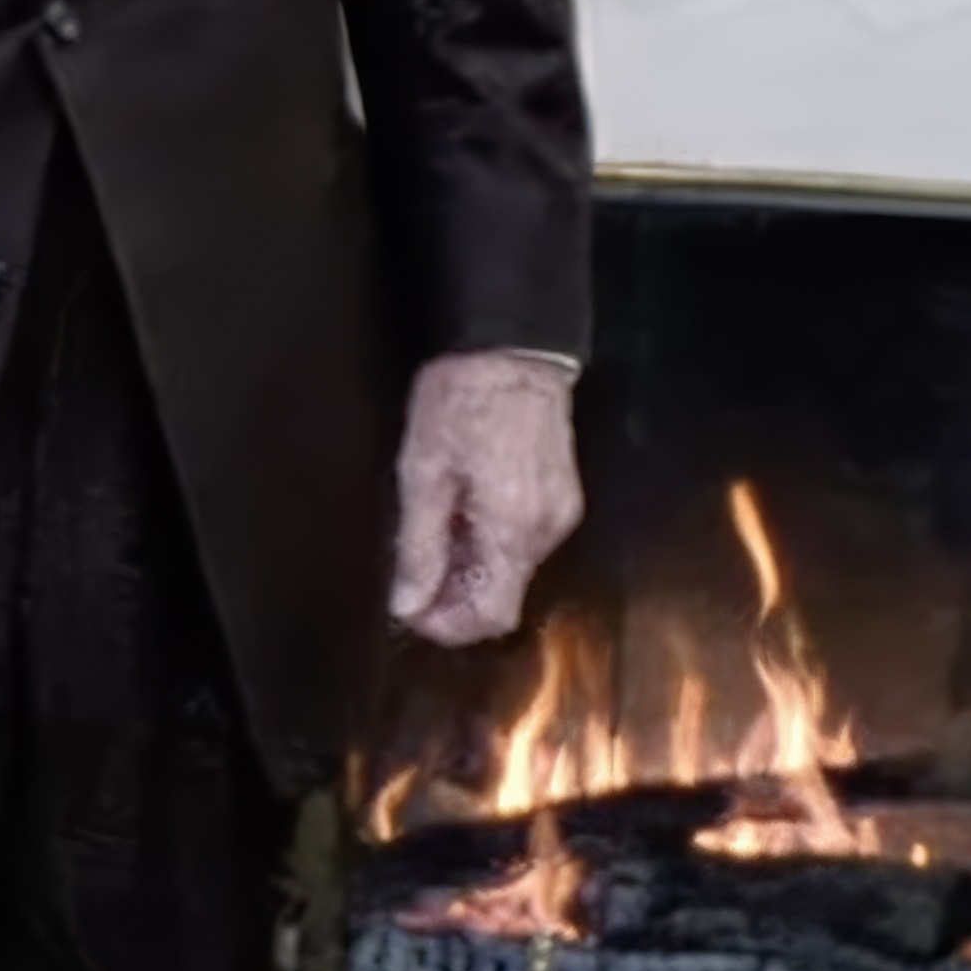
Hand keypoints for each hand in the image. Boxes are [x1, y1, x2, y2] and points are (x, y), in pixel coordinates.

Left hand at [390, 352, 581, 648]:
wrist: (510, 347)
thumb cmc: (462, 399)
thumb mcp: (423, 473)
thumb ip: (418, 546)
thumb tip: (408, 602)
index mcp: (513, 528)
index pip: (492, 614)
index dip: (448, 624)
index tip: (412, 608)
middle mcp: (547, 528)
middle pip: (504, 596)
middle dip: (455, 596)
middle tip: (413, 569)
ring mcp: (560, 512)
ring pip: (513, 570)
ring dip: (472, 568)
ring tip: (436, 528)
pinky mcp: (562, 495)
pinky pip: (524, 540)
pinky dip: (491, 542)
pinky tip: (464, 511)